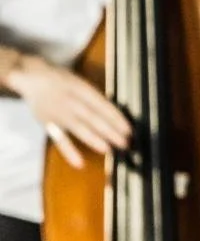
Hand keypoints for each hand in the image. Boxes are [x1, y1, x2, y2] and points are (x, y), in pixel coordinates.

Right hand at [7, 56, 130, 167]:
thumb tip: (117, 116)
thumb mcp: (78, 81)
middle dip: (109, 130)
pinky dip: (68, 151)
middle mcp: (69, 99)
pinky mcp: (47, 123)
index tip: (129, 129)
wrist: (29, 76)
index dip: (115, 117)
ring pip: (78, 127)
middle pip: (92, 116)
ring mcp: (58, 112)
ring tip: (108, 149)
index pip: (101, 104)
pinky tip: (79, 164)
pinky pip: (58, 138)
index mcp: (80, 88)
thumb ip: (94, 97)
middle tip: (125, 142)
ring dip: (93, 139)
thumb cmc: (60, 80)